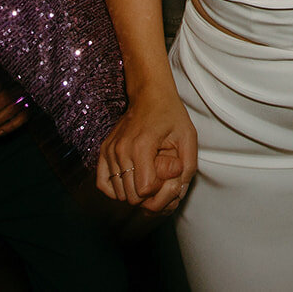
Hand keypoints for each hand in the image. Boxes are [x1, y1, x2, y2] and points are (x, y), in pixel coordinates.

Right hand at [96, 78, 196, 213]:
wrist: (149, 95)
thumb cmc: (171, 115)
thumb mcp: (188, 137)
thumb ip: (187, 166)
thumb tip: (178, 192)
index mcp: (142, 146)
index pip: (145, 190)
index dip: (160, 190)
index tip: (168, 176)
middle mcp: (121, 150)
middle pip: (131, 196)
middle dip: (149, 195)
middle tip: (160, 179)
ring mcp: (109, 151)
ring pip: (119, 194)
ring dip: (134, 192)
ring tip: (148, 176)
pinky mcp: (103, 151)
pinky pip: (104, 184)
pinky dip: (117, 189)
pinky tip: (131, 180)